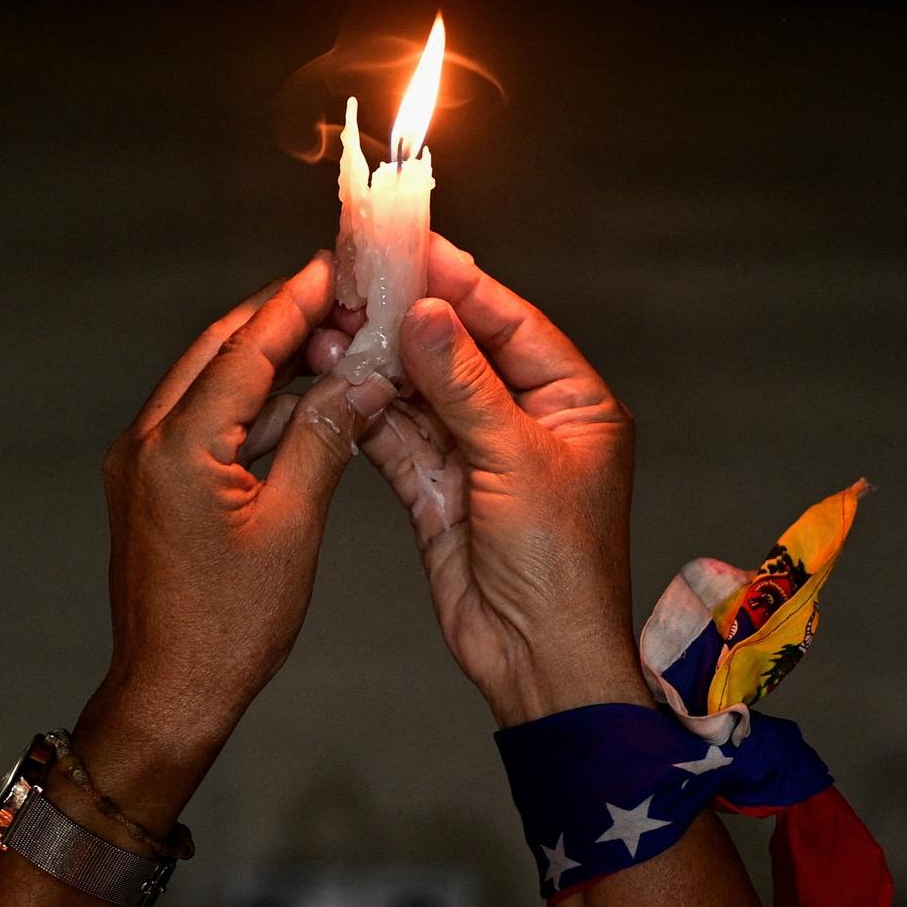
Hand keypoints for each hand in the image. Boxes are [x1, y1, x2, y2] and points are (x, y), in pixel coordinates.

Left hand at [78, 254, 396, 820]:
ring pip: (210, 387)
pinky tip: (300, 403)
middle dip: (280, 321)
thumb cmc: (229, 627)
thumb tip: (360, 380)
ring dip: (268, 365)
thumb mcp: (293, 527)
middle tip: (339, 296)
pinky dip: (250, 410)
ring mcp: (142, 466)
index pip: (245, 349)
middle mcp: (146, 443)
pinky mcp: (150, 489)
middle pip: (219, 352)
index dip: (296, 303)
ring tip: (333, 344)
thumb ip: (323, 440)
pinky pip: (203, 427)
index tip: (335, 268)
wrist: (170, 693)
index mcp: (178, 447)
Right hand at [321, 235, 653, 726]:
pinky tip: (336, 380)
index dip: (461, 283)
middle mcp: (527, 422)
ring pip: (422, 393)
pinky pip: (398, 439)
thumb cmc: (561, 569)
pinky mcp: (438, 492)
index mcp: (573, 404)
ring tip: (333, 325)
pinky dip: (368, 413)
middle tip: (357, 279)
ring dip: (379, 364)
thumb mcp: (518, 462)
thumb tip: (427, 315)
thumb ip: (466, 386)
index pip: (512, 323)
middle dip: (409, 319)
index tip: (412, 246)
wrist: (538, 659)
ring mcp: (479, 457)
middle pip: (461, 351)